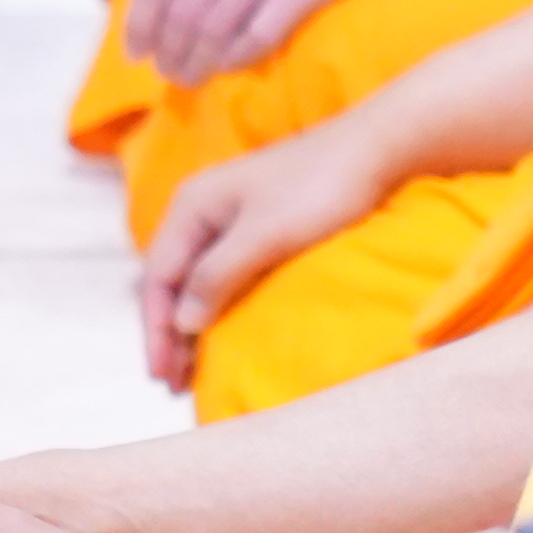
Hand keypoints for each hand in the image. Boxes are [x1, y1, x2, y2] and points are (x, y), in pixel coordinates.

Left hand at [116, 0, 407, 84]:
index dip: (139, 28)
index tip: (136, 53)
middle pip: (180, 17)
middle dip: (169, 53)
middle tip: (168, 74)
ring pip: (213, 32)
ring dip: (198, 63)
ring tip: (193, 78)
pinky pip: (257, 36)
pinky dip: (237, 58)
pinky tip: (230, 66)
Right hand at [136, 120, 390, 389]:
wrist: (376, 148)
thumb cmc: (321, 188)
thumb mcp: (266, 235)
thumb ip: (219, 275)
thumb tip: (182, 322)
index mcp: (192, 205)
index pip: (158, 277)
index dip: (156, 329)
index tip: (162, 376)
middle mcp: (201, 210)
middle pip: (171, 281)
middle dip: (167, 332)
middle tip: (173, 384)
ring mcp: (228, 217)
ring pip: (195, 279)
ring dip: (189, 324)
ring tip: (191, 370)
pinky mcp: (257, 226)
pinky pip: (221, 274)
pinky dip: (214, 307)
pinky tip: (221, 330)